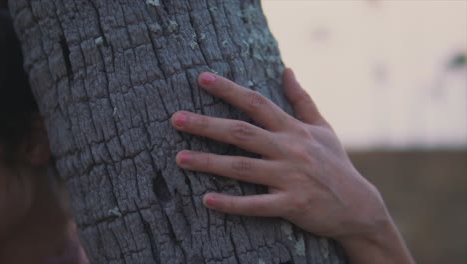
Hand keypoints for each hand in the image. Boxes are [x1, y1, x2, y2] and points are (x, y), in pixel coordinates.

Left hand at [171, 69, 413, 262]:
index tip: (201, 79)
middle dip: (206, 125)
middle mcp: (290, 150)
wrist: (359, 206)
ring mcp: (291, 178)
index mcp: (294, 130)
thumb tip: (287, 70)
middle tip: (176, 119)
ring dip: (209, 163)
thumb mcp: (322, 128)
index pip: (257, 103)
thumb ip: (302, 100)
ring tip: (180, 159)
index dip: (229, 90)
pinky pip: (257, 205)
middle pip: (241, 133)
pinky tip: (207, 200)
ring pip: (243, 168)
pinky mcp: (292, 205)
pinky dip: (232, 204)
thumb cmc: (335, 164)